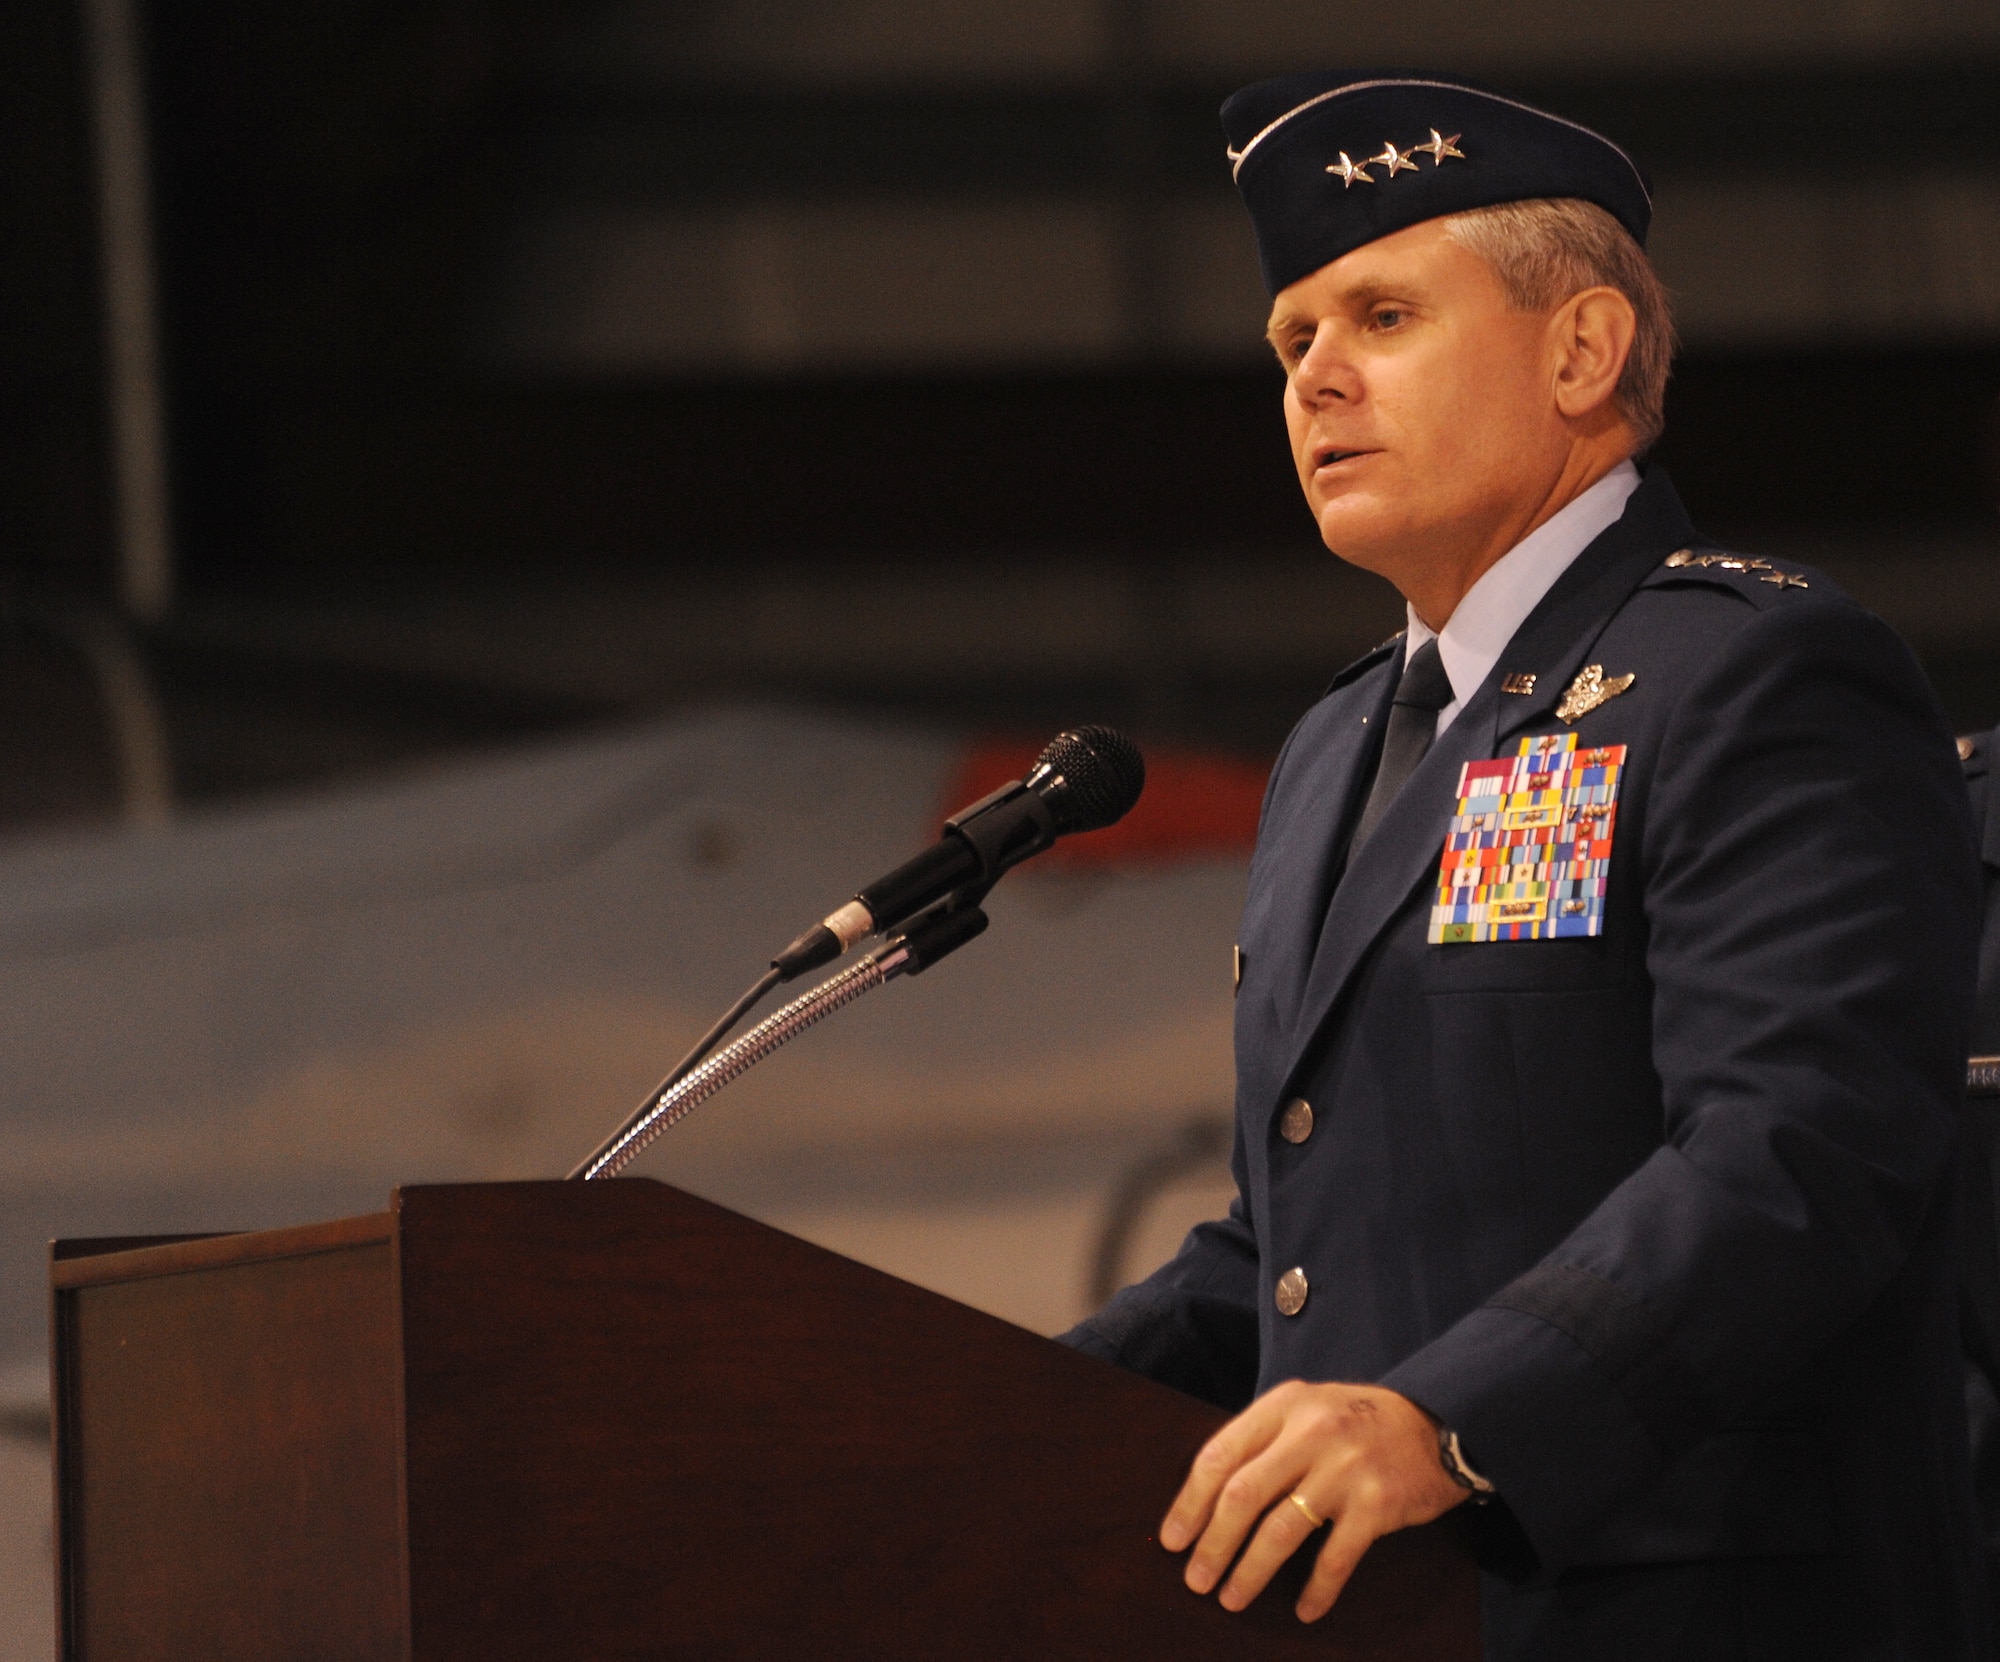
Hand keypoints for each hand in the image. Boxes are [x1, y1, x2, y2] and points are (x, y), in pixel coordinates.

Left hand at [1158, 1381, 1467, 1621]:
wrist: (1439, 1423)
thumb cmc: (1358, 1422)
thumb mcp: (1308, 1410)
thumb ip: (1266, 1440)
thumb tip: (1209, 1497)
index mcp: (1284, 1405)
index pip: (1219, 1455)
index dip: (1190, 1502)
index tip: (1173, 1539)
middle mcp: (1310, 1432)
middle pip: (1242, 1496)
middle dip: (1213, 1544)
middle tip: (1195, 1580)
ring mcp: (1344, 1468)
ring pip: (1281, 1530)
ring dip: (1250, 1571)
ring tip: (1231, 1599)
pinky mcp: (1377, 1503)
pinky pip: (1336, 1557)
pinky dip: (1317, 1589)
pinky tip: (1304, 1610)